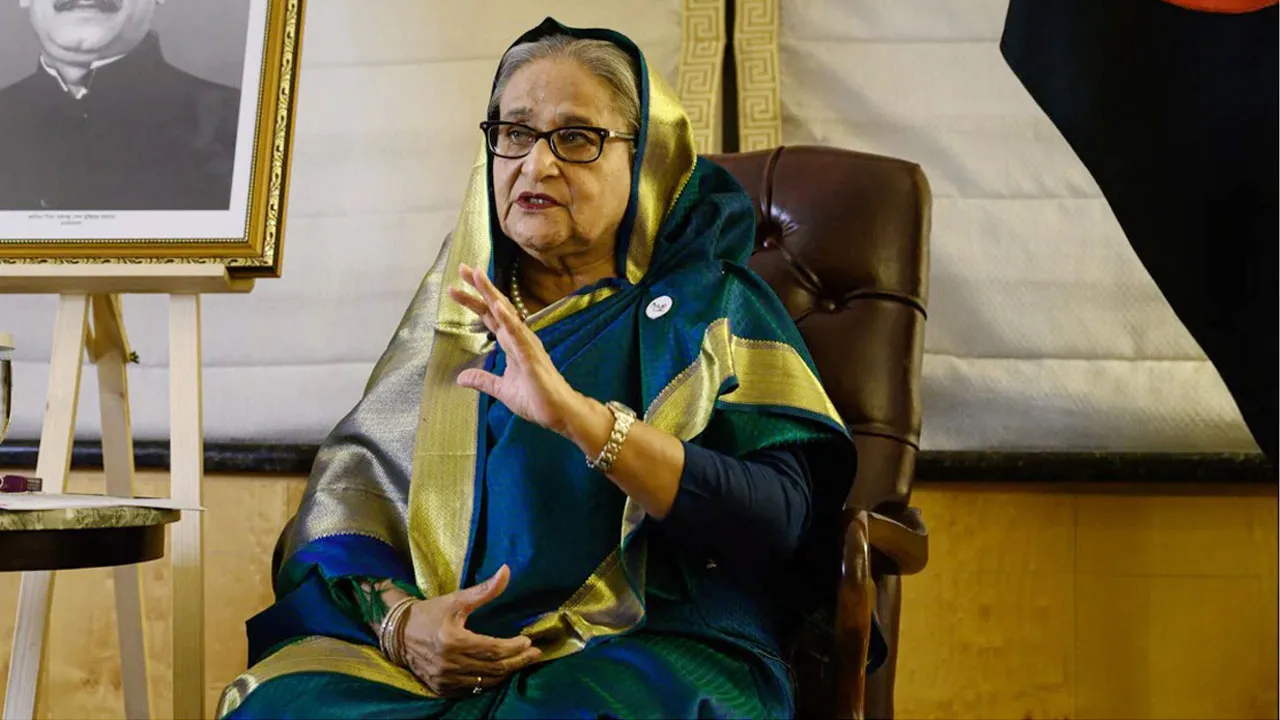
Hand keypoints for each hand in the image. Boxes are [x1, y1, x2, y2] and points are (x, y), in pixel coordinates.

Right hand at [398, 564, 541, 696]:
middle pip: (494, 667)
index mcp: (453, 640)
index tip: (528, 640)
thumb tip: (506, 571)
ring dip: (506, 673)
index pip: (493, 648)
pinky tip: (499, 672)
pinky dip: (488, 681)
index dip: (514, 647)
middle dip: (518, 661)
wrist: (397, 634)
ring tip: (521, 662)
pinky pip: (471, 688)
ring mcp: (445, 679)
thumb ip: (484, 590)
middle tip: (534, 654)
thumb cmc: (429, 613)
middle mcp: (449, 663)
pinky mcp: (441, 688)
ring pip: (485, 681)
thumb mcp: (455, 600)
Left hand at [448, 263, 583, 433]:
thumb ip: (483, 380)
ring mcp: (526, 345)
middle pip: (496, 308)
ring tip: (478, 275)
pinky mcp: (532, 357)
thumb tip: (461, 377)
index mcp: (512, 343)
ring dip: (491, 294)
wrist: (559, 413)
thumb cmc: (536, 399)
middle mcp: (519, 338)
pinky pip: (519, 335)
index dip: (473, 302)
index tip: (455, 288)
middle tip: (462, 268)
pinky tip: (497, 306)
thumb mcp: (501, 390)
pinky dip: (508, 319)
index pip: (489, 317)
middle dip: (479, 288)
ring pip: (507, 313)